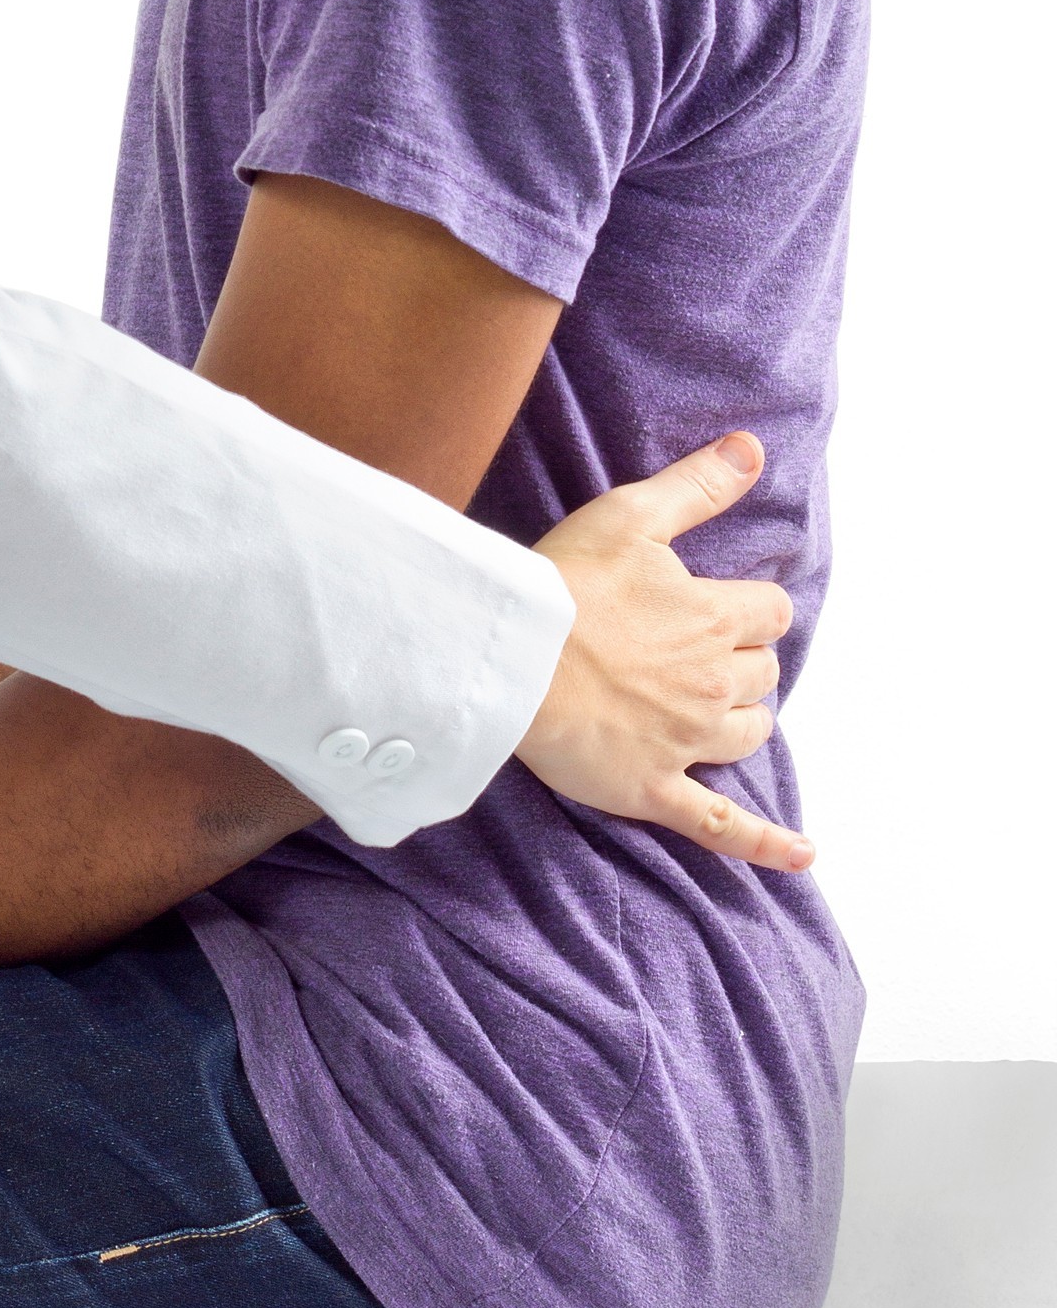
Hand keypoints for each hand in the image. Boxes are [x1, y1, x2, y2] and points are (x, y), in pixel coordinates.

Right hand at [524, 433, 807, 867]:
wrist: (506, 658)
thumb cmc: (562, 584)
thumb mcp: (630, 516)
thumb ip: (697, 486)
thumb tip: (753, 450)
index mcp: (715, 617)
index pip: (770, 610)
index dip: (747, 604)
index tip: (713, 600)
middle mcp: (715, 682)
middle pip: (763, 672)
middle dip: (740, 659)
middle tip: (692, 650)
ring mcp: (689, 742)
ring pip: (749, 733)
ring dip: (739, 718)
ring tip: (708, 708)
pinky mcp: (655, 788)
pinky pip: (722, 826)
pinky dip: (766, 845)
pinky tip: (802, 857)